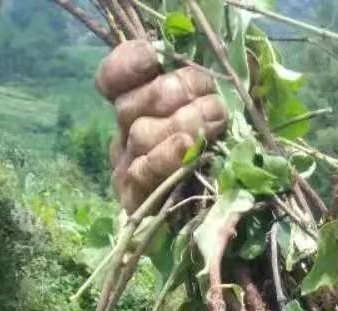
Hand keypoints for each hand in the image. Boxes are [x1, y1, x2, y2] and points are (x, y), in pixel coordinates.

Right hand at [95, 39, 227, 212]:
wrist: (223, 229)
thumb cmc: (226, 165)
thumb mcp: (221, 120)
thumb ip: (209, 92)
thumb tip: (220, 68)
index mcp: (137, 112)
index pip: (112, 81)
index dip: (127, 64)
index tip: (154, 55)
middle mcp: (125, 138)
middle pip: (130, 106)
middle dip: (173, 93)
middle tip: (212, 97)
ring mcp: (127, 171)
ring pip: (139, 136)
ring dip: (181, 123)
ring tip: (216, 119)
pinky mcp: (136, 202)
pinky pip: (142, 175)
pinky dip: (165, 158)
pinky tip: (186, 147)